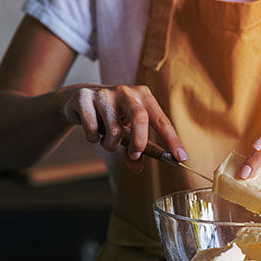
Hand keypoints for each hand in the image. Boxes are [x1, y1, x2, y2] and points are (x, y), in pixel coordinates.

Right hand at [61, 84, 186, 172]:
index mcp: (143, 96)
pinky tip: (92, 131)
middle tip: (134, 156)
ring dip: (110, 145)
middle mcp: (126, 91)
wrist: (80, 99)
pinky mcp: (85, 98)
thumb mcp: (126, 131)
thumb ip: (134, 150)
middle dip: (139, 142)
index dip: (172, 140)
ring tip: (106, 140)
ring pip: (114, 130)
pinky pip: (92, 129)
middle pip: (140, 118)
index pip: (162, 120)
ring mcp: (105, 93)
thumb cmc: (111, 116)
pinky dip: (93, 138)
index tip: (180, 158)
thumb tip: (137, 168)